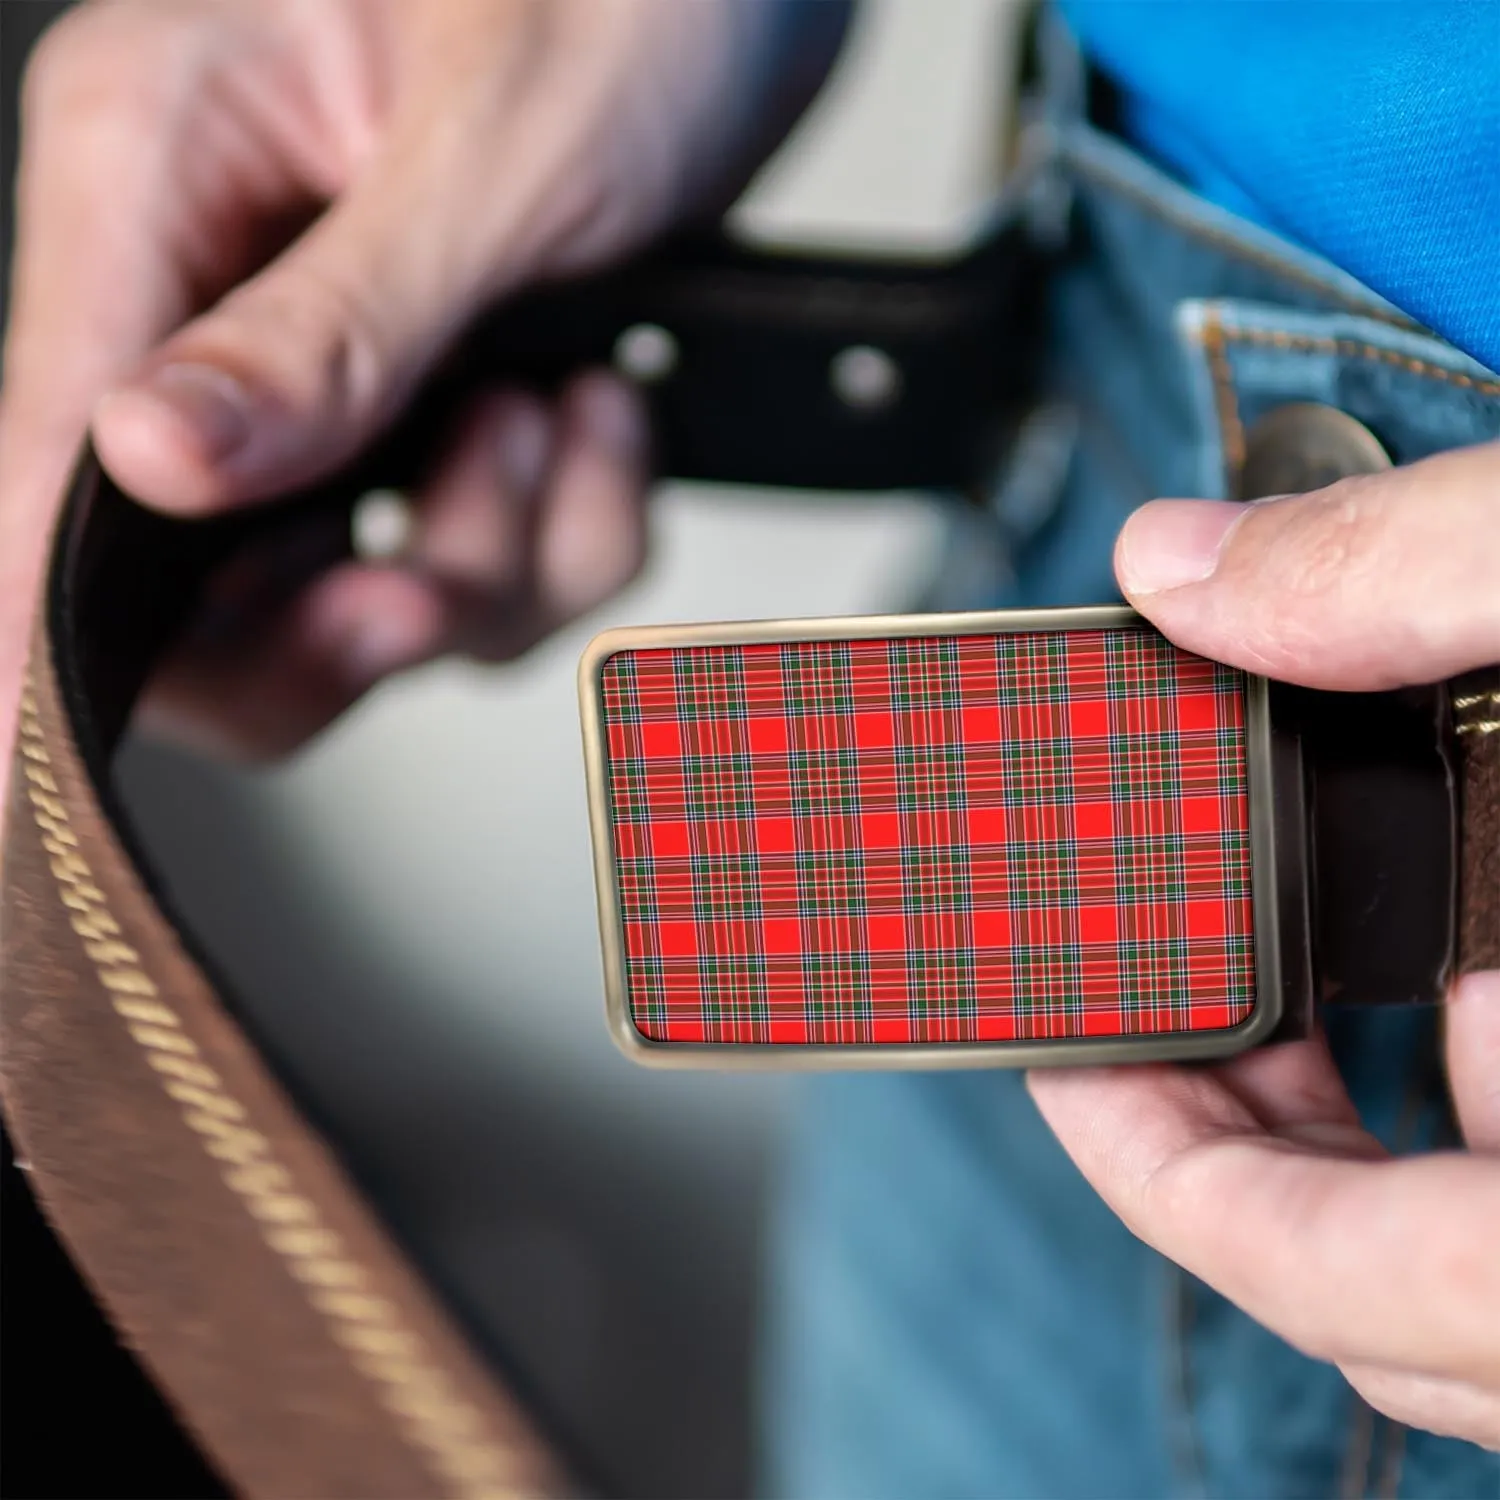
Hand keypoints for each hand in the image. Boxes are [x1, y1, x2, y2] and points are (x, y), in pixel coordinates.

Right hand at [0, 0, 843, 758]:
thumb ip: (326, 330)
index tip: (21, 762)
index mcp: (161, 171)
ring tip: (564, 413)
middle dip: (354, 615)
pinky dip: (579, 527)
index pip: (46, 444)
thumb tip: (145, 463)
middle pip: (204, 583)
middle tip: (438, 589)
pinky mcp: (440, 417)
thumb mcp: (491, 153)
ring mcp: (339, 369)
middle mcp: (224, 286)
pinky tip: (606, 415)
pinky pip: (500, 563)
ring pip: (377, 592)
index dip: (36, 620)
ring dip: (504, 551)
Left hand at [1030, 441, 1499, 1448]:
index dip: (1177, 1182)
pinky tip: (1434, 975)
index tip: (1057, 1064)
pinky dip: (1458, 1095)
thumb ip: (1423, 575)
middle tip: (1129, 1004)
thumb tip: (1189, 563)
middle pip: (1389, 1281)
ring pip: (1468, 1250)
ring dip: (1348, 1119)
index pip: (1362, 1279)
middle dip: (1242, 1133)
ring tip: (1252, 980)